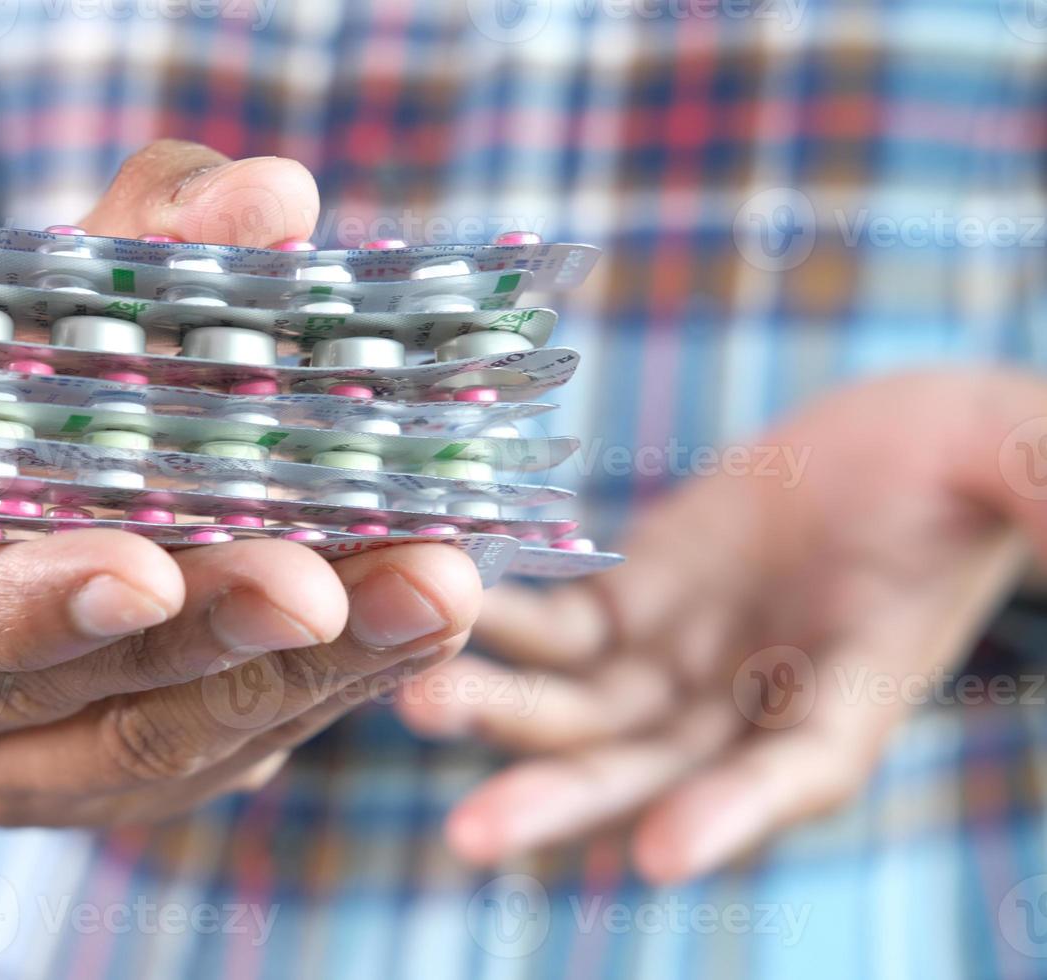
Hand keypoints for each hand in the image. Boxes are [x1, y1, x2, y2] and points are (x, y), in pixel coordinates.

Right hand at [0, 140, 481, 826]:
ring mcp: (4, 769)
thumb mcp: (35, 299)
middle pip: (69, 692)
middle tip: (332, 583)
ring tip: (426, 592)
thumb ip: (136, 239)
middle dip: (215, 633)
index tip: (151, 568)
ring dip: (307, 671)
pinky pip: (220, 759)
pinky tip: (406, 622)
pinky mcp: (104, 792)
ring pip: (165, 745)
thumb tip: (269, 195)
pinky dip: (323, 688)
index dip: (32, 600)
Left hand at [397, 369, 1046, 880]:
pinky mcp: (636, 601)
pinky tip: (442, 616)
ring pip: (580, 707)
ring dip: (503, 713)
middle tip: (473, 837)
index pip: (795, 775)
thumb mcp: (1013, 470)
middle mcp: (752, 704)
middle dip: (563, 801)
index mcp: (851, 700)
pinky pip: (559, 625)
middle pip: (650, 774)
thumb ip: (1036, 497)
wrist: (901, 440)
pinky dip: (504, 624)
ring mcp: (686, 657)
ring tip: (420, 706)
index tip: (660, 854)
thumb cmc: (971, 462)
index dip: (734, 816)